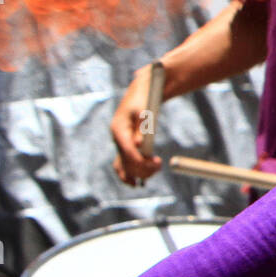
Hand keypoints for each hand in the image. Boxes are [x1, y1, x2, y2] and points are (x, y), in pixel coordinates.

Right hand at [110, 69, 162, 185]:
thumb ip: (141, 127)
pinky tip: (136, 182)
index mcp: (118, 129)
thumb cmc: (143, 100)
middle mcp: (117, 138)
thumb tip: (139, 145)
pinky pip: (124, 164)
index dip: (138, 160)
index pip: (126, 149)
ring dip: (138, 172)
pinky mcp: (125, 146)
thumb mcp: (143, 111)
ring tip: (154, 171)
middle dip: (141, 167)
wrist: (141, 94)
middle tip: (158, 165)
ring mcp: (120, 143)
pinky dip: (130, 173)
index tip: (153, 164)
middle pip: (125, 160)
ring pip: (123, 165)